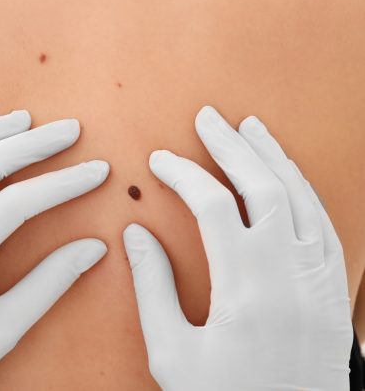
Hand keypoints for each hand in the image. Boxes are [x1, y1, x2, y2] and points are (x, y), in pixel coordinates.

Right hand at [124, 106, 351, 390]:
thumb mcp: (172, 353)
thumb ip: (152, 288)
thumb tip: (135, 234)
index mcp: (245, 288)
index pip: (213, 205)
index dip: (183, 174)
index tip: (160, 160)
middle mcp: (289, 275)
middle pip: (264, 188)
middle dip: (232, 146)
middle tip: (208, 118)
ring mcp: (319, 282)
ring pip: (303, 200)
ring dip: (274, 158)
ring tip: (252, 128)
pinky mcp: (334, 294)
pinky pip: (326, 227)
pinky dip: (306, 193)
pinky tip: (289, 178)